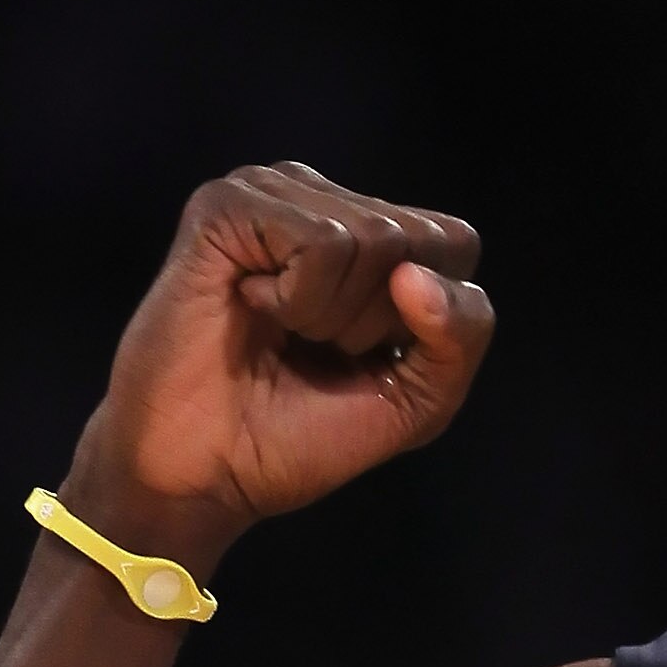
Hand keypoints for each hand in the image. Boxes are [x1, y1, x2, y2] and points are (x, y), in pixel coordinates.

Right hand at [66, 163, 495, 562]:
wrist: (205, 472)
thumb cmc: (300, 435)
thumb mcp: (419, 397)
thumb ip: (461, 335)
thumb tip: (417, 274)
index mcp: (371, 235)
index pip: (456, 243)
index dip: (428, 323)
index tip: (363, 357)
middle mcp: (324, 201)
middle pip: (421, 240)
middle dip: (379, 321)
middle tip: (312, 346)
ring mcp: (273, 195)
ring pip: (376, 237)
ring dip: (334, 315)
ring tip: (278, 330)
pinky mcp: (227, 205)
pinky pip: (323, 243)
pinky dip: (300, 300)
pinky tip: (251, 307)